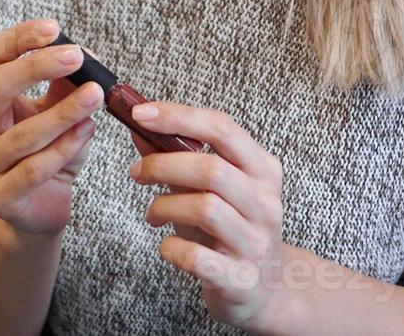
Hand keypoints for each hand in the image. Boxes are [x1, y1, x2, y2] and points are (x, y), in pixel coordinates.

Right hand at [0, 18, 104, 236]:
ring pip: (21, 135)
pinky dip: (64, 148)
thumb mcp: (54, 109)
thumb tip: (84, 54)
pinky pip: (32, 170)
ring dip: (63, 112)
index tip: (53, 29)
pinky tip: (87, 131)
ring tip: (95, 96)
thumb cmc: (45, 149)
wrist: (38, 208)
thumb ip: (63, 83)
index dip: (19, 39)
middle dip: (37, 68)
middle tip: (76, 56)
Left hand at [126, 102, 291, 332]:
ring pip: (205, 208)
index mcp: (263, 170)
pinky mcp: (240, 279)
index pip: (222, 128)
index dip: (178, 117)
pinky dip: (170, 247)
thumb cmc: (230, 230)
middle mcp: (266, 203)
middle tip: (137, 173)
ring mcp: (256, 242)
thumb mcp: (209, 189)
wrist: (264, 290)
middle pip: (212, 169)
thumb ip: (177, 156)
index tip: (139, 113)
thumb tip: (139, 126)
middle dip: (163, 166)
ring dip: (164, 206)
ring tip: (153, 213)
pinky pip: (196, 257)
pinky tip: (166, 245)